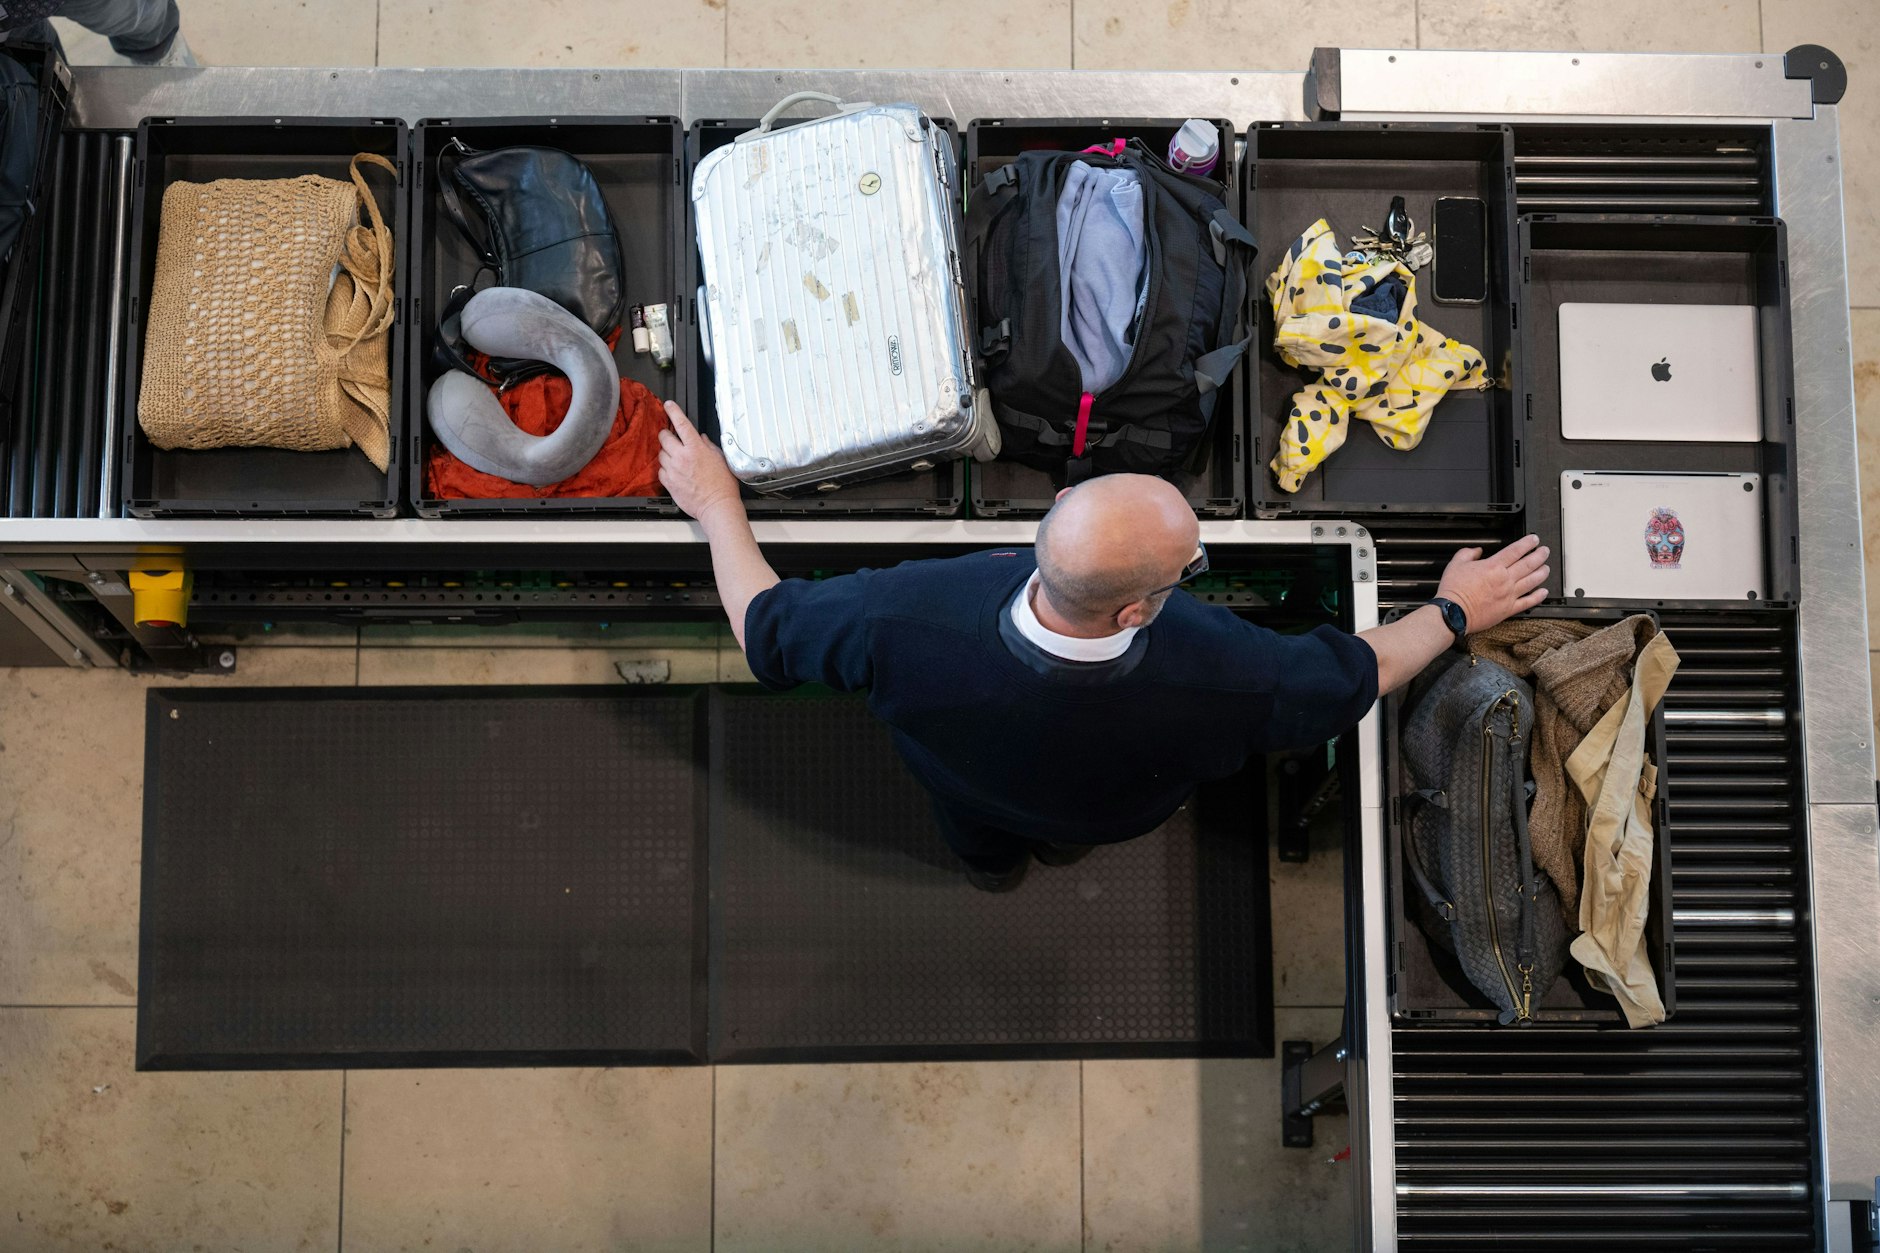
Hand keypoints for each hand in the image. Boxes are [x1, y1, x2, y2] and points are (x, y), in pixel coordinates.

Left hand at [658, 402, 744, 527]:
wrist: (716, 506)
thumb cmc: (722, 485)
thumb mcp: (721, 459)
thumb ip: (709, 446)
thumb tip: (702, 439)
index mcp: (696, 448)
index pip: (681, 423)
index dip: (673, 411)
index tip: (669, 405)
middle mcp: (682, 457)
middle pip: (664, 437)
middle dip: (667, 435)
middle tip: (673, 439)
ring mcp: (673, 470)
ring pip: (661, 454)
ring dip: (667, 454)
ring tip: (677, 460)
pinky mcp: (669, 482)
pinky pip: (660, 470)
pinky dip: (666, 469)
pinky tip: (676, 473)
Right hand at [1436, 534, 1549, 634]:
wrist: (1453, 613)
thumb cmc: (1454, 591)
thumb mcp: (1456, 564)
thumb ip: (1467, 553)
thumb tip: (1476, 550)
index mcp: (1493, 566)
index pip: (1515, 550)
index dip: (1527, 543)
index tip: (1534, 539)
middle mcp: (1505, 579)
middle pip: (1528, 564)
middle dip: (1540, 555)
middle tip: (1545, 551)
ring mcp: (1509, 595)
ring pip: (1532, 581)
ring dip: (1542, 573)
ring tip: (1547, 568)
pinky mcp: (1508, 609)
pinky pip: (1528, 602)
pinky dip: (1538, 596)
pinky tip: (1543, 592)